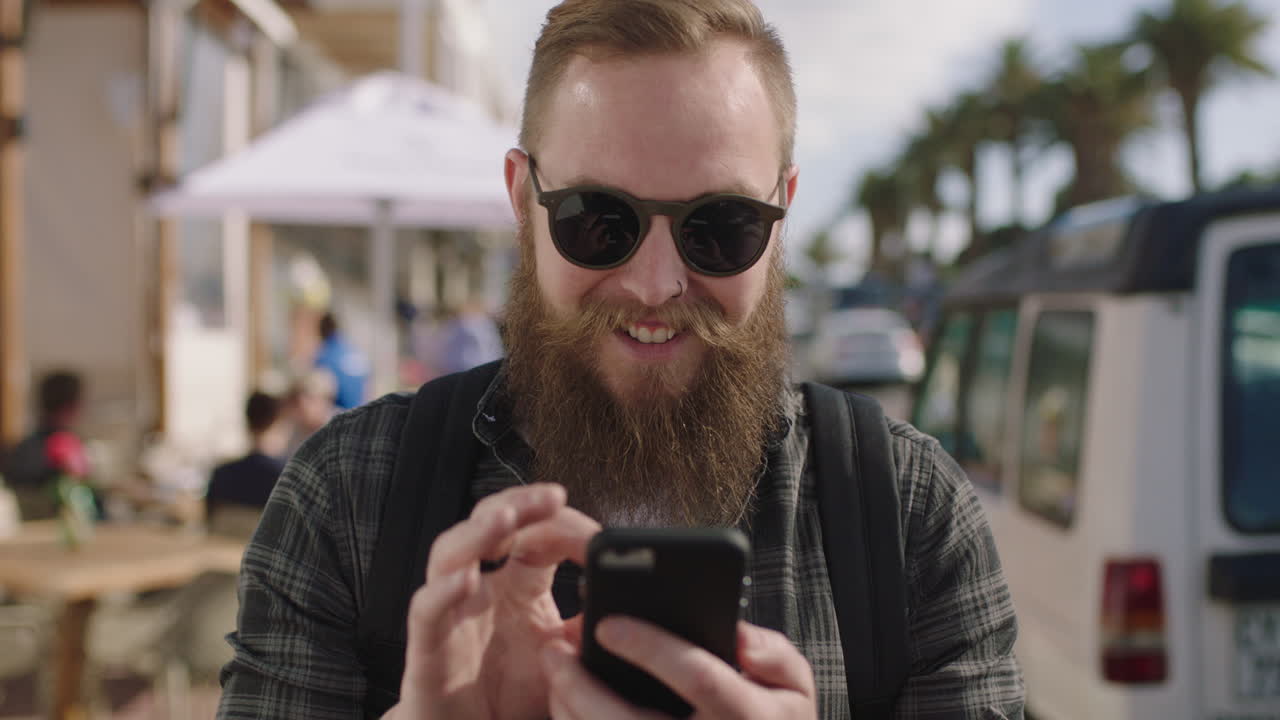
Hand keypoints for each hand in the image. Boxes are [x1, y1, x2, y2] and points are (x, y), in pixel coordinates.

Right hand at [387, 483, 600, 719]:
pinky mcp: (426, 648)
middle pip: (490, 524)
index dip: (557, 521)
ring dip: (477, 533)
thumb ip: (591, 628)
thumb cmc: (512, 696)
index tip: (593, 530)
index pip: (533, 531)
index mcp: (515, 583)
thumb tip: (631, 603)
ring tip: (506, 518)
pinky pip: (426, 611)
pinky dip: (442, 592)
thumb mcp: (567, 659)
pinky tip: (465, 580)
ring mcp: (449, 612)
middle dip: (519, 503)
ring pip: (450, 554)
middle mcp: (480, 587)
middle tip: (552, 496)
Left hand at [540, 619, 816, 718]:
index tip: (607, 622)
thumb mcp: (795, 688)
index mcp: (748, 716)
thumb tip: (737, 636)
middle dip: (584, 684)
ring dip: (568, 708)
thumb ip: (774, 655)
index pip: (698, 676)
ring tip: (553, 667)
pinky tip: (563, 701)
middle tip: (554, 647)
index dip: (651, 647)